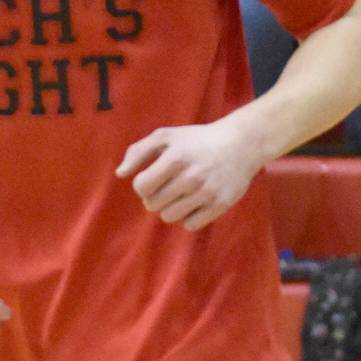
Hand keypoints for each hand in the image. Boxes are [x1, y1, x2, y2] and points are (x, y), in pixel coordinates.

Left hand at [116, 119, 262, 230]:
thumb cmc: (196, 140)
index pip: (141, 187)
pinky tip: (192, 203)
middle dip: (154, 197)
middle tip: (165, 187)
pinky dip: (187, 217)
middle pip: (153, 204)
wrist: (240, 144)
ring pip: (169, 217)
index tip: (150, 179)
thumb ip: (138, 151)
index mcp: (174, 158)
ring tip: (178, 195)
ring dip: (169, 208)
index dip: (142, 185)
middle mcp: (190, 178)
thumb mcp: (165, 136)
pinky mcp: (220, 206)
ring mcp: (206, 193)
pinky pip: (191, 225)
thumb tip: (120, 173)